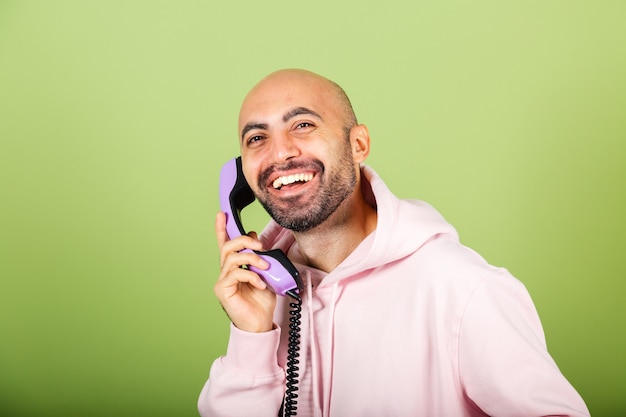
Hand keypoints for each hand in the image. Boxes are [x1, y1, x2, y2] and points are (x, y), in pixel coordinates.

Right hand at [213, 212, 276, 332]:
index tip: (222, 214)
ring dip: (252, 259)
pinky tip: (260, 283)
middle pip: (228, 246)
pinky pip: (235, 273)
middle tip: (260, 246)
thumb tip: (255, 238)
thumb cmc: (262, 300)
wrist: (261, 323)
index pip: (226, 243)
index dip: (222, 228)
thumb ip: (260, 257)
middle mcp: (226, 271)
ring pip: (231, 258)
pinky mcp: (223, 290)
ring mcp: (223, 280)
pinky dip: (251, 276)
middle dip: (244, 241)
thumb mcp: (266, 273)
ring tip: (265, 267)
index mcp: (235, 266)